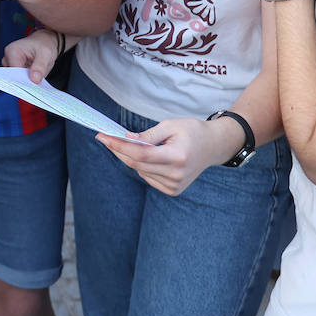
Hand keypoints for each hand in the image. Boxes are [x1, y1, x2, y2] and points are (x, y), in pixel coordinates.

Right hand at [3, 30, 62, 82]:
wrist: (44, 40)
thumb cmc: (43, 43)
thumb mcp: (46, 53)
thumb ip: (40, 66)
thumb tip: (34, 79)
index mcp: (12, 51)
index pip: (13, 73)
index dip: (24, 81)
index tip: (33, 84)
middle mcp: (8, 57)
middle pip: (13, 77)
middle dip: (25, 81)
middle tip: (37, 80)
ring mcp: (10, 64)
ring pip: (16, 79)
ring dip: (27, 80)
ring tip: (37, 74)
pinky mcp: (14, 69)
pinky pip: (19, 79)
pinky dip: (27, 79)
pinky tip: (35, 76)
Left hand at [96, 115, 241, 195]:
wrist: (212, 147)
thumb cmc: (191, 131)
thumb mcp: (170, 125)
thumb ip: (148, 134)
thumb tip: (126, 139)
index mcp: (178, 156)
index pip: (142, 154)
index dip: (119, 146)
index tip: (103, 136)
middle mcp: (176, 174)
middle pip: (137, 163)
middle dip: (118, 150)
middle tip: (104, 137)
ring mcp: (175, 185)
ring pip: (140, 171)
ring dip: (128, 157)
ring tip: (123, 143)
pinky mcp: (172, 190)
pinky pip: (147, 177)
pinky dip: (140, 166)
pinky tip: (144, 156)